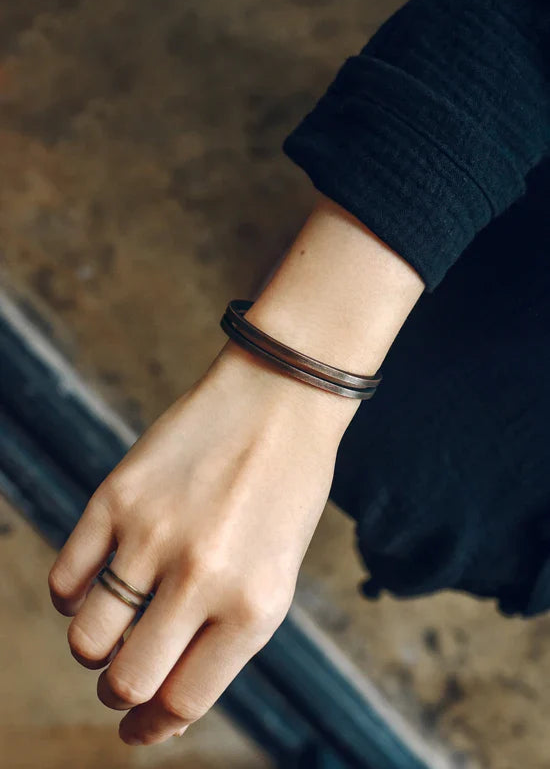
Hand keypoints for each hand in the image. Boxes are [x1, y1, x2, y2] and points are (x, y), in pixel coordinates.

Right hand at [48, 337, 358, 744]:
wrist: (279, 401)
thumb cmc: (285, 493)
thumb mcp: (275, 574)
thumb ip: (223, 640)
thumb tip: (161, 704)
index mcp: (254, 607)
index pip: (182, 701)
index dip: (152, 729)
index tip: (137, 731)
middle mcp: (201, 577)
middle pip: (126, 681)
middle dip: (120, 691)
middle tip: (123, 676)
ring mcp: (152, 534)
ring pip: (86, 638)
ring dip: (94, 646)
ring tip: (116, 621)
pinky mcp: (115, 496)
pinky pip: (65, 579)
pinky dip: (74, 596)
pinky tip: (101, 579)